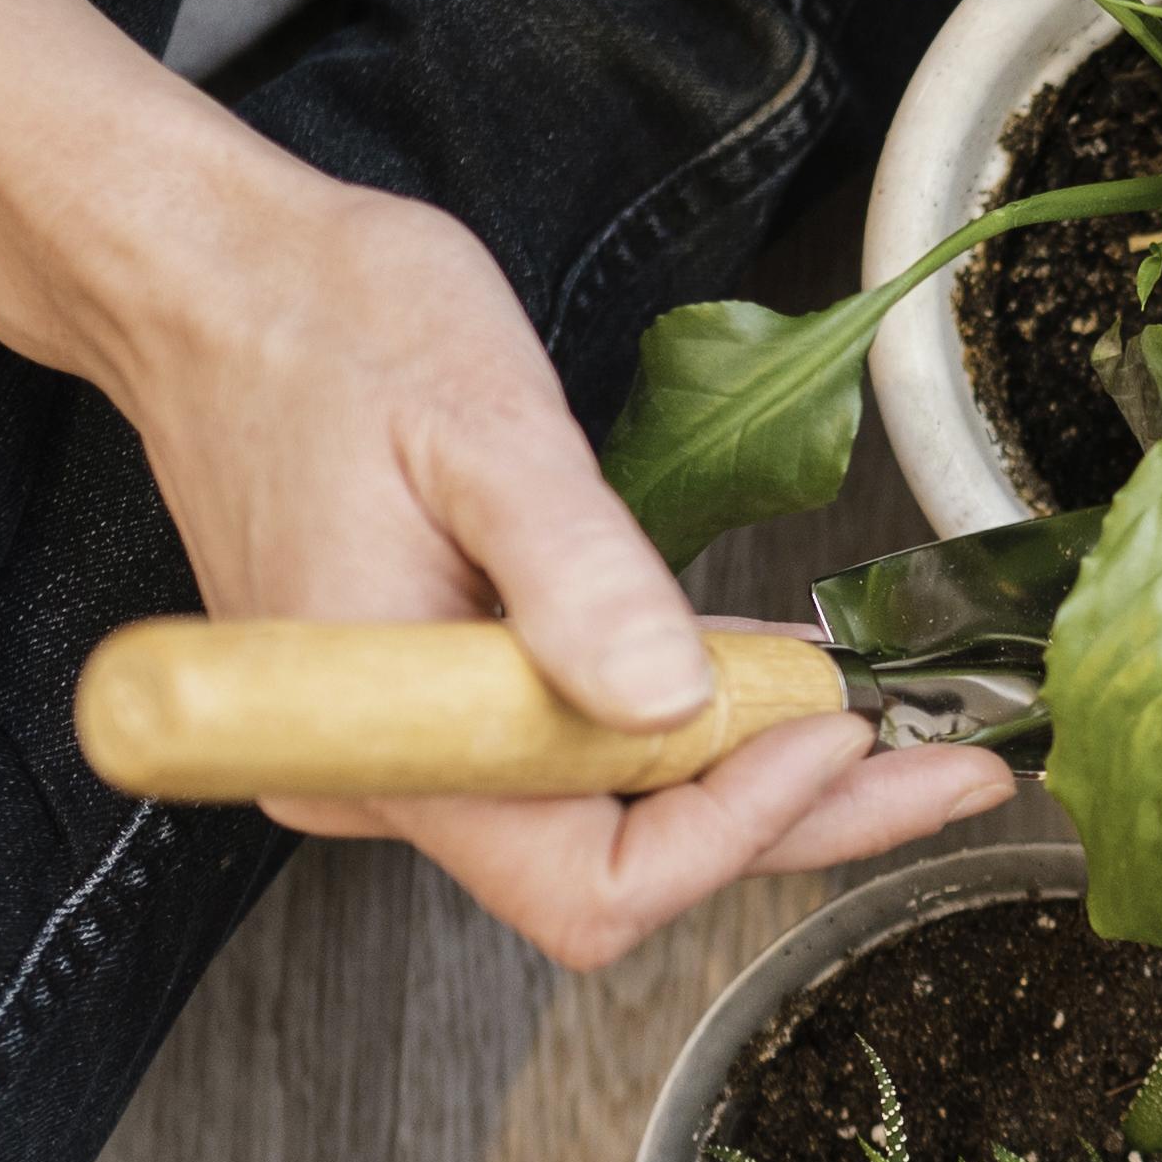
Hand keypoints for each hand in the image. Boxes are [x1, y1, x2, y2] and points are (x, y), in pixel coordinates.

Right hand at [0, 112, 1012, 967]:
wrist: (207, 280)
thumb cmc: (323, 327)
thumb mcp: (477, 428)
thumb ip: (574, 574)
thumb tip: (669, 705)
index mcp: (386, 742)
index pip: (591, 881)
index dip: (735, 828)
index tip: (844, 732)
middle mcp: (391, 777)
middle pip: (628, 861)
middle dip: (802, 817)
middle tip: (954, 766)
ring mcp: (411, 747)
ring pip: (622, 810)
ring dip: (765, 775)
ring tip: (911, 730)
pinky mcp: (438, 701)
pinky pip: (588, 747)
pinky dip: (698, 725)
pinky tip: (797, 688)